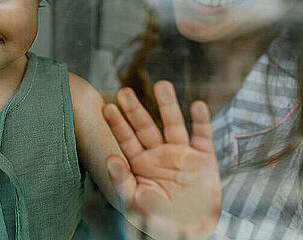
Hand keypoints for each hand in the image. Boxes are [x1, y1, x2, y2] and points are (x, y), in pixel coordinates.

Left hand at [103, 81, 220, 238]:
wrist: (189, 232)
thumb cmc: (157, 219)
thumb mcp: (134, 203)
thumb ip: (121, 181)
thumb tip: (109, 159)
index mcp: (140, 162)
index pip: (126, 139)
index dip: (117, 123)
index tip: (106, 108)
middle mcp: (159, 153)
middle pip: (145, 126)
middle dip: (135, 109)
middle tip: (123, 92)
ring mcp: (182, 154)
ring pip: (173, 125)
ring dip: (168, 105)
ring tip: (162, 85)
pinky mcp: (204, 160)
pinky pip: (203, 137)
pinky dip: (201, 122)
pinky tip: (197, 105)